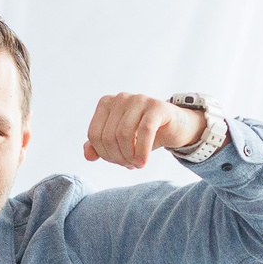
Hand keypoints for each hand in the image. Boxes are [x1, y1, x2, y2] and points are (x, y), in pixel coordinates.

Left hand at [83, 93, 204, 168]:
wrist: (174, 127)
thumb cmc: (144, 134)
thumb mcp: (119, 142)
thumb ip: (100, 147)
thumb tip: (88, 155)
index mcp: (106, 103)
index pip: (94, 135)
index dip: (104, 154)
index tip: (118, 162)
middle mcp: (120, 97)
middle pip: (108, 136)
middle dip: (118, 157)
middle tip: (130, 165)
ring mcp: (139, 99)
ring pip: (124, 135)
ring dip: (129, 157)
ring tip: (137, 164)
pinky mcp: (157, 106)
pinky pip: (144, 132)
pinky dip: (142, 152)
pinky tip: (143, 162)